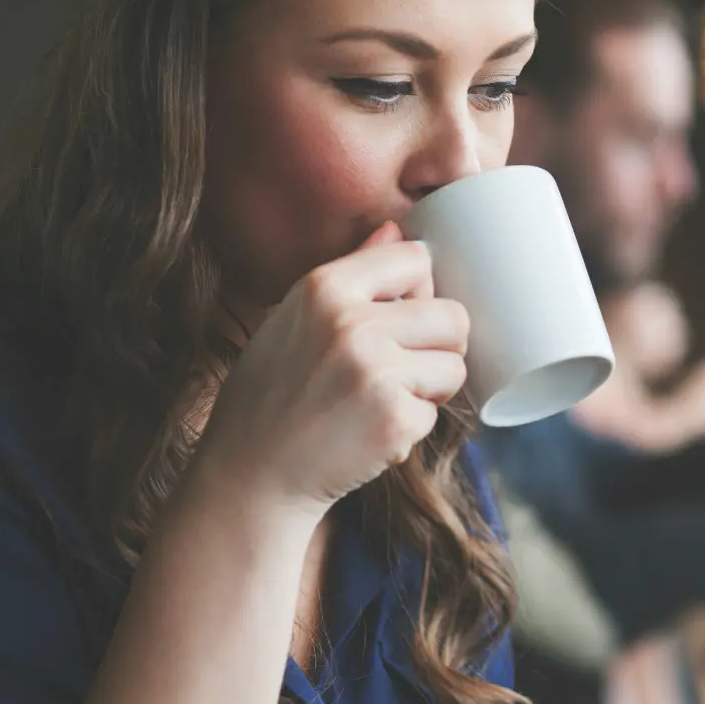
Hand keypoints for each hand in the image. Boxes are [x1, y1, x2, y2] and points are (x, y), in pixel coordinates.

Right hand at [191, 222, 469, 515]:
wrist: (250, 476)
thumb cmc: (272, 395)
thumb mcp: (293, 318)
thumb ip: (350, 273)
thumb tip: (395, 227)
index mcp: (324, 288)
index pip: (417, 259)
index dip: (420, 292)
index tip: (401, 319)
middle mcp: (351, 323)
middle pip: (453, 315)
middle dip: (438, 346)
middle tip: (401, 371)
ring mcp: (376, 372)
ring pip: (454, 367)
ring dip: (429, 390)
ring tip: (380, 402)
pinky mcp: (394, 420)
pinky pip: (436, 415)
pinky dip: (411, 429)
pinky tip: (368, 434)